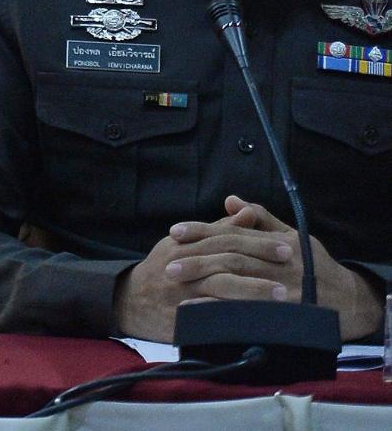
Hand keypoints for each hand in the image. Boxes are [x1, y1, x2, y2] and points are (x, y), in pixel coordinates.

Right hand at [117, 204, 298, 339]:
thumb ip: (218, 229)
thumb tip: (247, 212)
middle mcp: (182, 264)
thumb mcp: (184, 244)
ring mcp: (181, 290)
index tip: (287, 248)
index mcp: (185, 244)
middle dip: (260, 262)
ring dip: (253, 290)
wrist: (130, 301)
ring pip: (219, 286)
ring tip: (282, 294)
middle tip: (292, 266)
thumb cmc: (163, 269)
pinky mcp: (181, 316)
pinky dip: (233, 315)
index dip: (257, 242)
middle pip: (225, 259)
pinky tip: (256, 319)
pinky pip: (210, 315)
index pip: (226, 238)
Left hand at [184, 196, 385, 340]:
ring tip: (178, 283)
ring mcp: (284, 291)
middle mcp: (281, 265)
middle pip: (232, 258)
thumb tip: (231, 200)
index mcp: (280, 243)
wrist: (346, 301)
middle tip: (167, 264)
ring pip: (239, 283)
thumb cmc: (314, 265)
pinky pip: (248, 311)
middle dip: (198, 259)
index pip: (234, 234)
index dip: (203, 231)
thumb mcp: (292, 237)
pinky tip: (200, 308)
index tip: (174, 232)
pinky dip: (223, 309)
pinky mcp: (284, 315)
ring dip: (206, 283)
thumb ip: (260, 218)